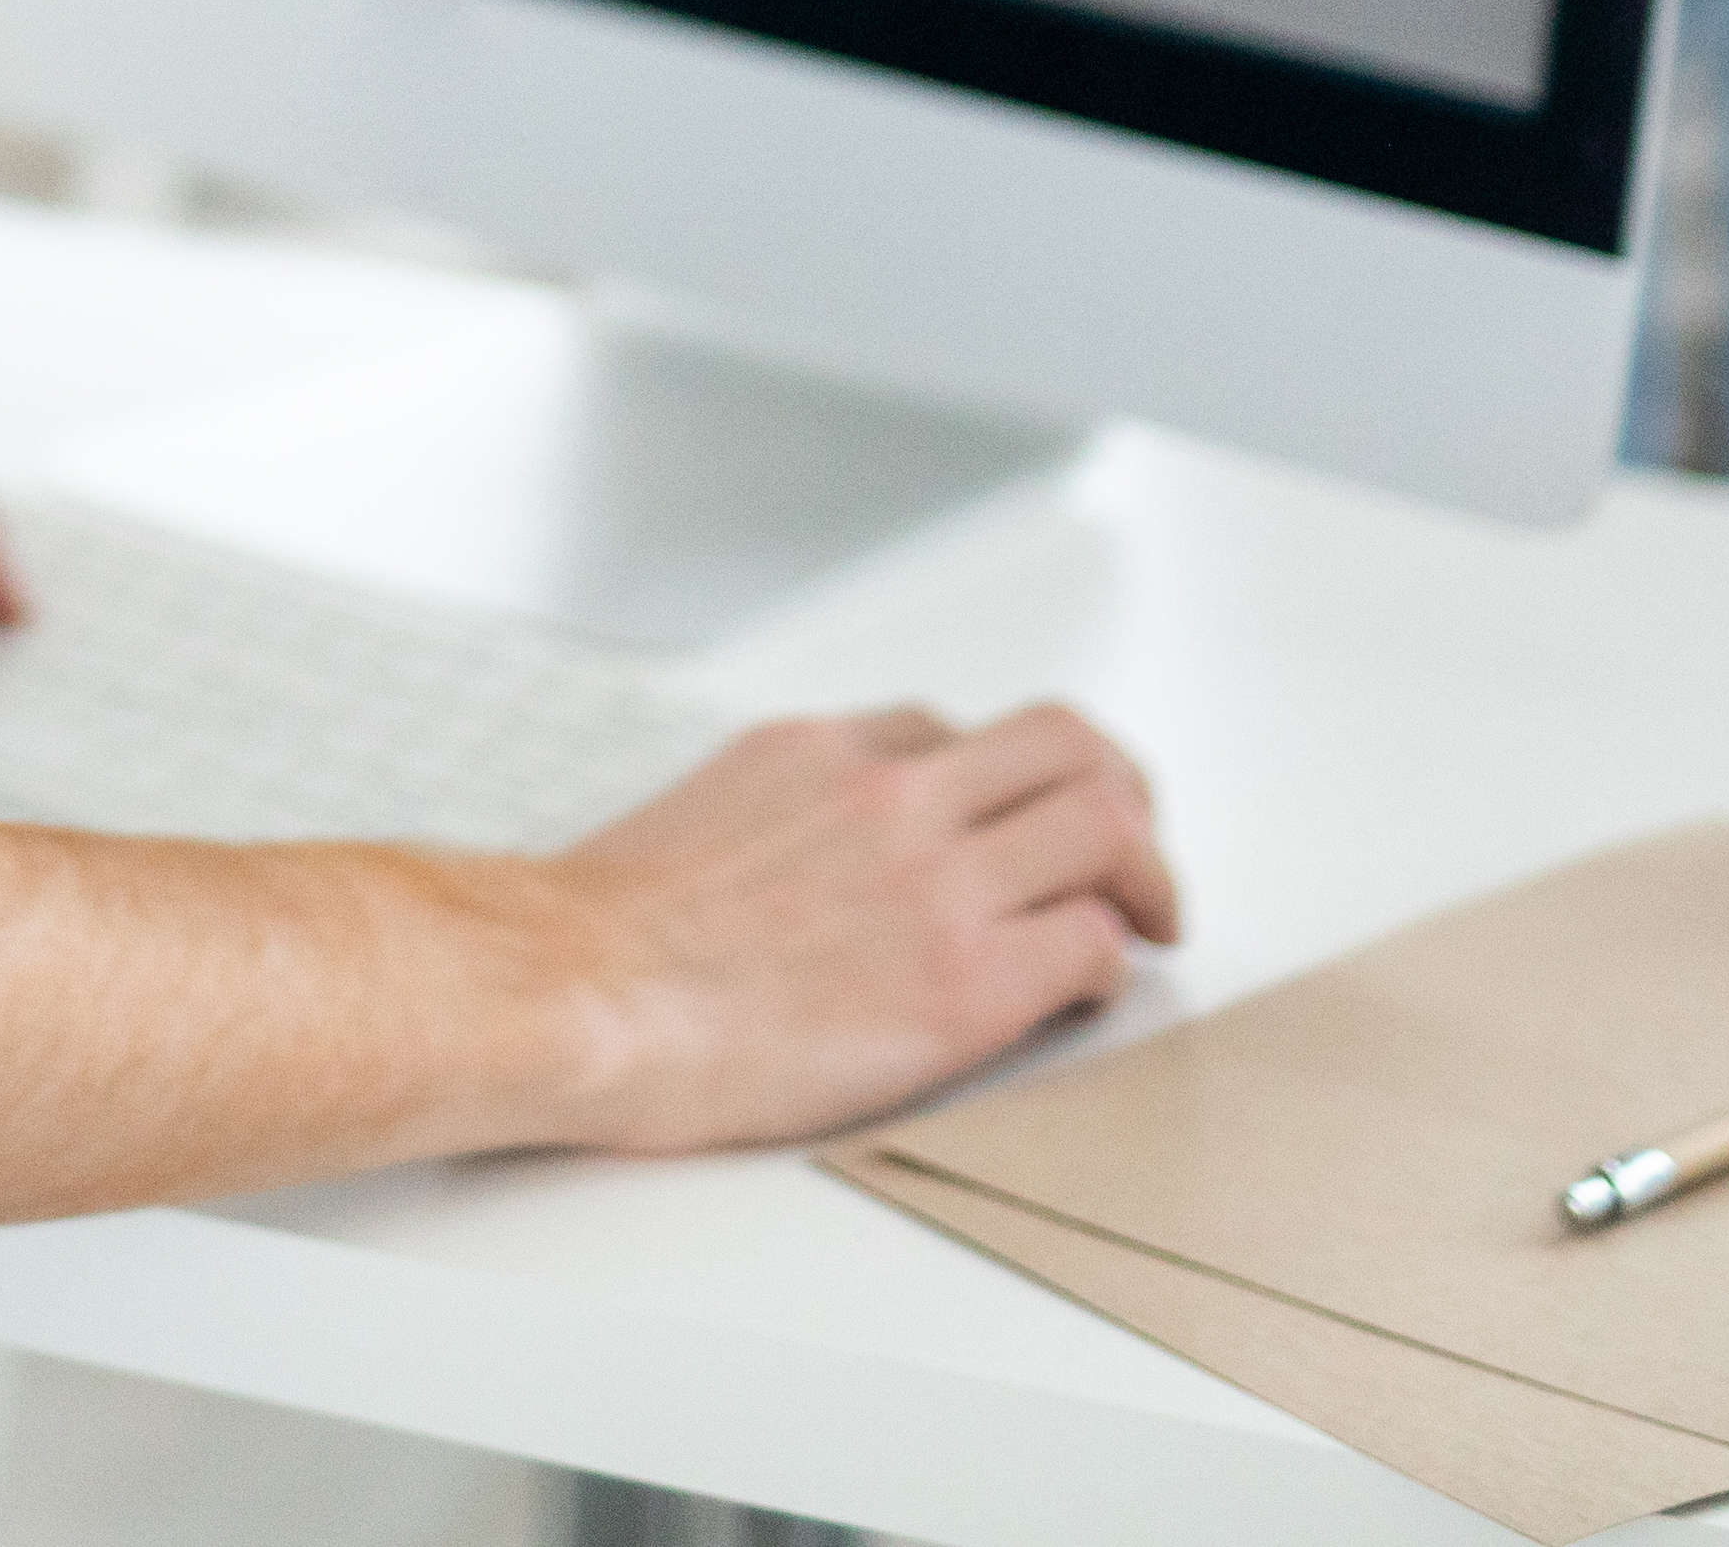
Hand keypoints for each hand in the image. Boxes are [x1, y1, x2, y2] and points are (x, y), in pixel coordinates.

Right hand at [533, 701, 1178, 1153]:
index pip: (961, 731)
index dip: (1012, 781)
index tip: (1024, 824)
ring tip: (1147, 919)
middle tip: (1133, 856)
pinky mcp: (964, 983)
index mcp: (824, 751)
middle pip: (1071, 747)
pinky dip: (1108, 964)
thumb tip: (819, 848)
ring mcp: (937, 883)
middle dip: (1122, 797)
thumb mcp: (704, 811)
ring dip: (1144, 874)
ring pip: (1110, 828)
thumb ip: (788, 806)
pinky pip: (1093, 945)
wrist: (581, 997)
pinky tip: (1081, 992)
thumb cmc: (609, 941)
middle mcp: (895, 796)